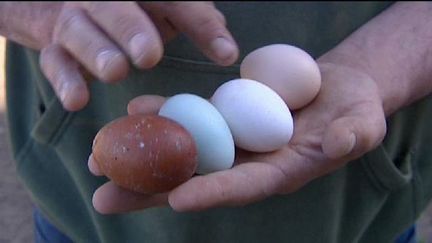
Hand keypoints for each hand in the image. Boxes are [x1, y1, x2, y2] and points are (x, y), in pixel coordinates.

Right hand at [1, 2, 237, 110]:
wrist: (69, 5)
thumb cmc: (132, 10)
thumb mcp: (164, 9)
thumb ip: (192, 21)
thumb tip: (225, 48)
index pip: (172, 0)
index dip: (199, 23)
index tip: (226, 54)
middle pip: (113, 7)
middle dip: (130, 29)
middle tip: (149, 55)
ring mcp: (73, 20)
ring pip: (78, 31)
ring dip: (97, 52)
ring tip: (116, 71)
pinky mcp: (55, 47)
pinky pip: (54, 62)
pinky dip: (65, 81)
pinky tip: (78, 100)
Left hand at [88, 62, 386, 213]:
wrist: (336, 90)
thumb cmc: (355, 110)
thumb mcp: (363, 123)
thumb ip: (354, 135)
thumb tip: (341, 143)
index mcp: (279, 172)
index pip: (242, 188)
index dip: (213, 194)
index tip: (177, 201)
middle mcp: (248, 163)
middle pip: (196, 181)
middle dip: (150, 191)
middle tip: (103, 199)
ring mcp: (233, 141)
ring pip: (183, 152)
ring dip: (142, 156)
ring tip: (98, 157)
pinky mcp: (225, 116)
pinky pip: (190, 118)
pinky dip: (163, 117)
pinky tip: (134, 113)